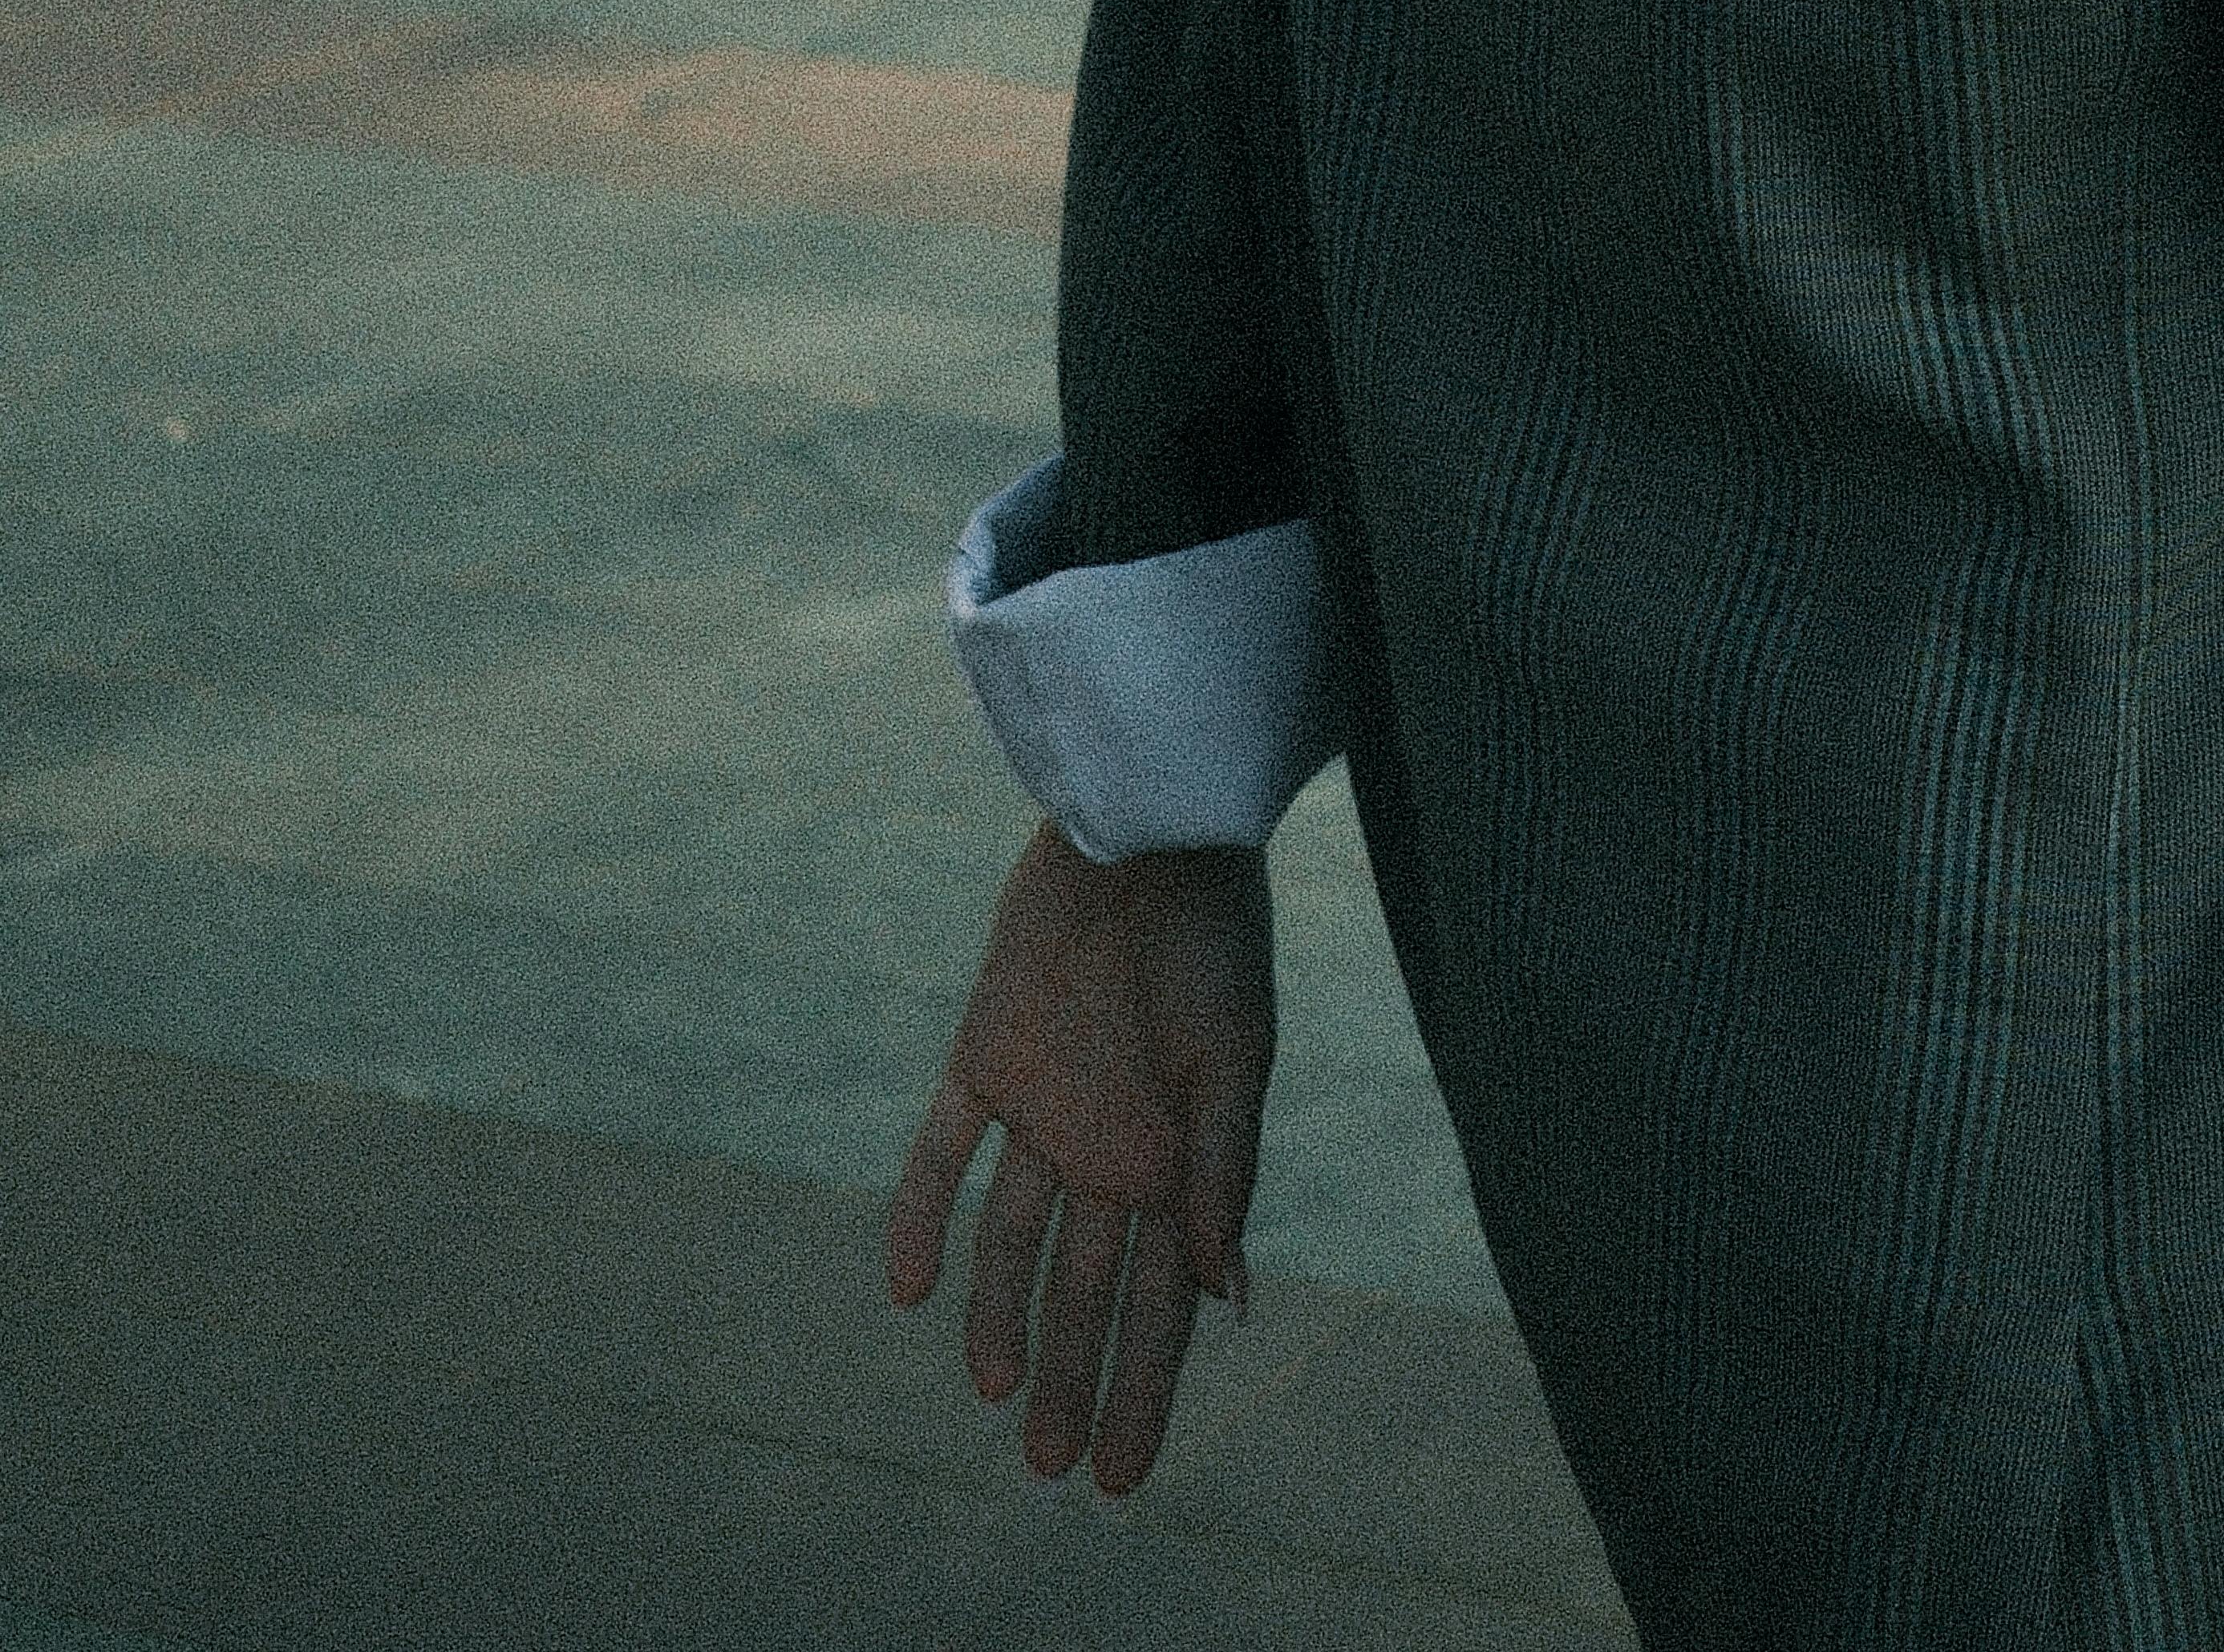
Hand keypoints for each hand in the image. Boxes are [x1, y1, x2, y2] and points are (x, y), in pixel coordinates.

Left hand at [886, 823, 1277, 1492]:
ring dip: (997, 1317)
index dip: (1145, 1392)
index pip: (1159, 1306)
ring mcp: (1046, 1106)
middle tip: (1051, 1470)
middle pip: (1085, 1291)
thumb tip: (1225, 1296)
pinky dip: (921, 1214)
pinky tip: (907, 1288)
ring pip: (1011, 1241)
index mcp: (1175, 1159)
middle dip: (1074, 1380)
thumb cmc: (1213, 935)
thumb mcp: (1233, 1055)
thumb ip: (1221, 1172)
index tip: (1124, 1479)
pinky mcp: (986, 1056)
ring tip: (989, 1392)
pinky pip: (943, 1151)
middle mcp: (1109, 1147)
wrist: (1150, 827)